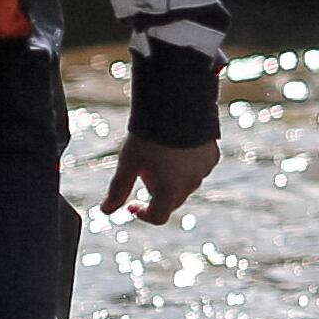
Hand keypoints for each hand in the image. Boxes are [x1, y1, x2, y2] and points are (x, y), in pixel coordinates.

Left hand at [102, 126, 220, 224]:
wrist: (178, 102)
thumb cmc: (149, 133)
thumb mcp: (129, 160)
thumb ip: (118, 188)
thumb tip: (105, 210)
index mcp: (170, 190)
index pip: (158, 216)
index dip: (143, 214)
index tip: (132, 204)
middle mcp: (190, 184)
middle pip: (171, 200)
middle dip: (155, 192)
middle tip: (142, 170)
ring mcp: (204, 170)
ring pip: (185, 184)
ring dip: (171, 179)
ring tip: (157, 153)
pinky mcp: (212, 155)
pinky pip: (197, 168)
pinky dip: (186, 165)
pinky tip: (175, 146)